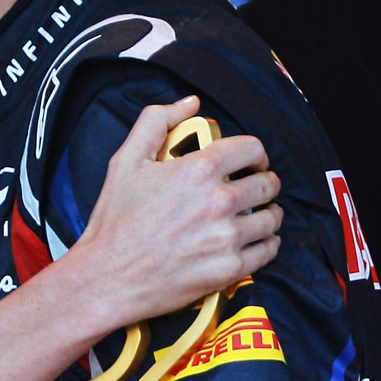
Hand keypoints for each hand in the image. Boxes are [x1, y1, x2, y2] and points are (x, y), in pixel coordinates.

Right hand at [64, 96, 281, 335]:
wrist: (108, 277)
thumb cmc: (115, 221)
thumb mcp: (126, 161)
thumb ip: (157, 121)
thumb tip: (190, 103)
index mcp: (198, 169)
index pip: (252, 149)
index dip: (255, 154)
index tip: (251, 163)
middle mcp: (219, 201)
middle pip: (268, 184)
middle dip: (264, 183)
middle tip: (255, 190)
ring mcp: (227, 237)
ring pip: (271, 218)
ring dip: (268, 214)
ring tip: (256, 216)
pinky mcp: (229, 269)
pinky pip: (267, 251)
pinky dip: (266, 244)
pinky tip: (254, 241)